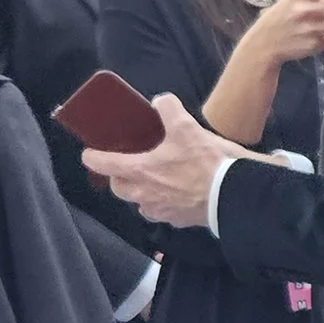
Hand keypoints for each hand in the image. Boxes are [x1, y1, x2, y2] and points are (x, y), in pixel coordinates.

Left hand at [83, 92, 245, 228]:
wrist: (234, 195)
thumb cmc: (207, 164)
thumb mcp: (187, 127)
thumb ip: (169, 108)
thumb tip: (162, 102)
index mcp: (140, 170)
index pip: (104, 164)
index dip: (93, 157)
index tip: (89, 154)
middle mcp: (145, 194)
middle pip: (119, 188)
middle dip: (119, 178)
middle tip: (127, 166)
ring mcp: (162, 210)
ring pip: (140, 203)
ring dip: (142, 193)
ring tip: (155, 181)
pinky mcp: (180, 220)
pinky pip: (164, 213)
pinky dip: (166, 204)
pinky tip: (178, 194)